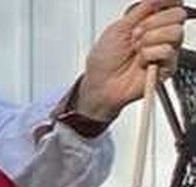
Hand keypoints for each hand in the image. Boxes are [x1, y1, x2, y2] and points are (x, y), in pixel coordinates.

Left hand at [76, 0, 188, 120]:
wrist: (101, 85)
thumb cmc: (105, 61)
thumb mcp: (118, 28)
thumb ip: (140, 10)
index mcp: (150, 22)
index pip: (171, 4)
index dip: (167, 1)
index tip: (155, 4)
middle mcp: (160, 34)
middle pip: (177, 14)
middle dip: (153, 22)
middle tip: (135, 34)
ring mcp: (165, 49)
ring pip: (176, 32)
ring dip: (150, 39)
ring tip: (137, 49)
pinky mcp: (168, 66)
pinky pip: (168, 51)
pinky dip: (150, 54)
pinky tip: (142, 61)